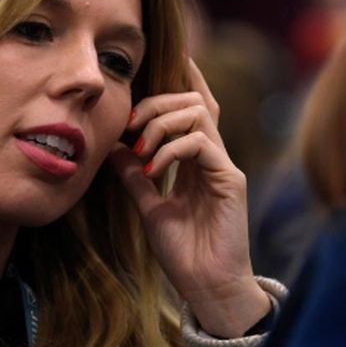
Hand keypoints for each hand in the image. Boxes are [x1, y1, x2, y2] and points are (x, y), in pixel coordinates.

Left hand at [107, 58, 269, 337]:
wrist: (207, 287)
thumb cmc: (183, 252)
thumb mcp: (149, 207)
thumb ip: (135, 176)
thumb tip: (115, 147)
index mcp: (196, 160)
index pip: (193, 108)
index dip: (182, 80)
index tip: (163, 59)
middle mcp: (214, 157)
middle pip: (193, 101)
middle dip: (157, 102)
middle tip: (130, 126)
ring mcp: (224, 166)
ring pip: (198, 113)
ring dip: (162, 123)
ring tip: (141, 149)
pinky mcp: (230, 180)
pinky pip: (201, 142)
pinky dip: (172, 148)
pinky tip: (154, 167)